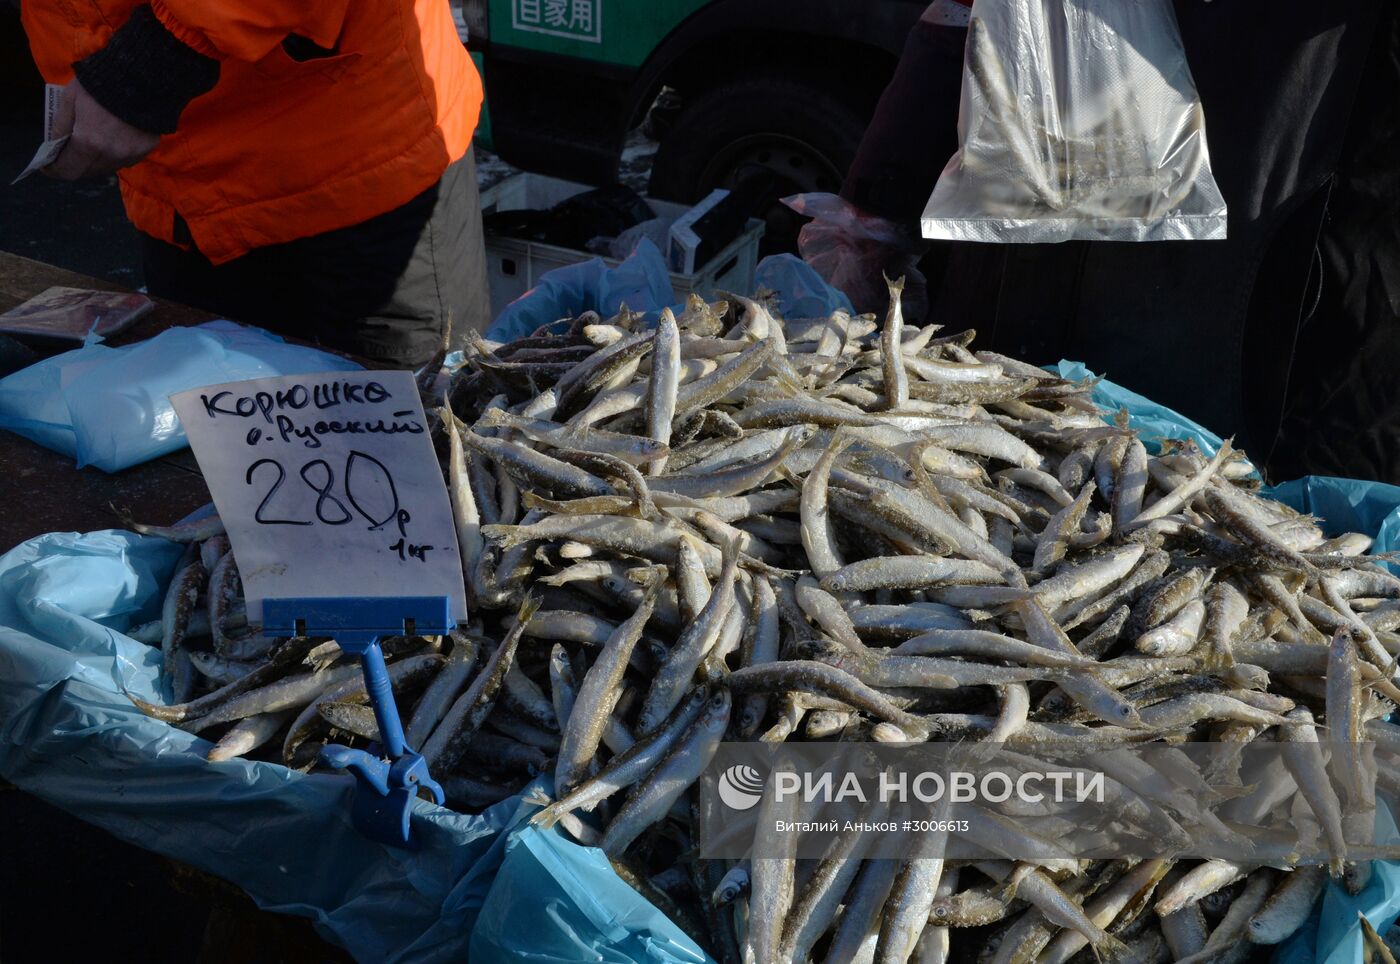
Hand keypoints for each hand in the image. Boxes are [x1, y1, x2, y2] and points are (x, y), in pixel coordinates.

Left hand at [45, 79, 159, 179]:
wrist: (140, 74)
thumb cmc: (99, 83)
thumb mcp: (69, 98)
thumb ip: (60, 126)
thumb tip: (55, 146)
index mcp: (89, 142)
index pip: (68, 170)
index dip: (55, 171)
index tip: (48, 166)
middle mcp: (111, 154)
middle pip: (87, 173)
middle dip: (74, 165)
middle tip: (68, 153)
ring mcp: (130, 154)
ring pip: (106, 168)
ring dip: (94, 161)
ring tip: (90, 145)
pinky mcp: (145, 149)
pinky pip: (124, 160)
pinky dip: (113, 155)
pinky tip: (111, 140)